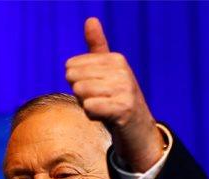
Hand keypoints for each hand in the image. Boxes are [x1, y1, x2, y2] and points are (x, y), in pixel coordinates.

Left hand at [65, 17, 165, 171]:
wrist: (137, 128)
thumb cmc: (116, 98)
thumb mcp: (106, 71)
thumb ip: (97, 46)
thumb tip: (90, 19)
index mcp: (116, 59)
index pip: (71, 66)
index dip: (77, 81)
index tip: (96, 89)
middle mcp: (122, 71)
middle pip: (74, 80)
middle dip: (80, 95)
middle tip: (99, 100)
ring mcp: (125, 89)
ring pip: (81, 94)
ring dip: (86, 106)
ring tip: (103, 108)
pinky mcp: (123, 109)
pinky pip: (89, 108)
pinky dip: (91, 115)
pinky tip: (104, 117)